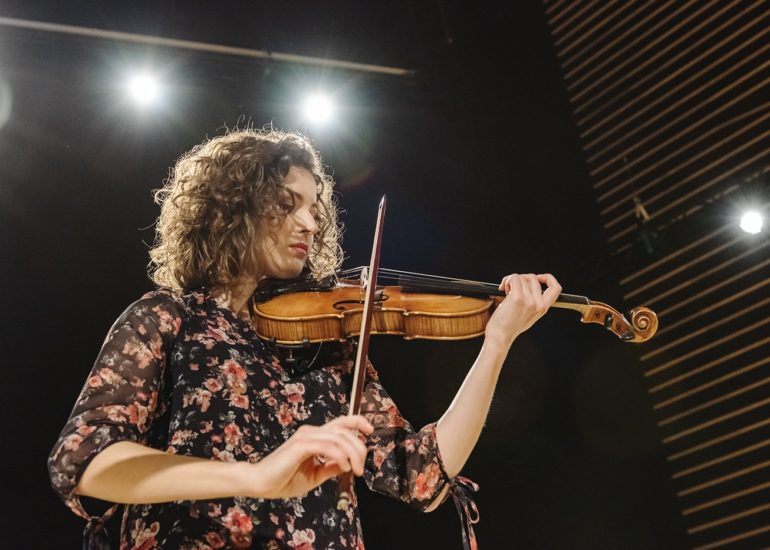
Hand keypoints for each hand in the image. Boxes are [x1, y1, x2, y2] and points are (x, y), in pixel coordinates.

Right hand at [247, 415, 373, 498]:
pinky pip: (327, 446)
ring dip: (352, 454)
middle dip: (359, 448)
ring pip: (339, 438)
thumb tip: (349, 464)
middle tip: (362, 468)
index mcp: (315, 436)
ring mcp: (305, 436)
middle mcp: (311, 432)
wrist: (261, 484)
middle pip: (344, 431)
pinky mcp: (300, 445)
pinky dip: (340, 456)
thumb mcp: (315, 475)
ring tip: (355, 470)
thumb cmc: (284, 479)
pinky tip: (343, 467)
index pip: (340, 422)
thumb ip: (331, 467)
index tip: (371, 431)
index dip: (358, 422)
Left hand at [485, 273, 561, 349]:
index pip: (556, 288)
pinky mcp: (517, 299)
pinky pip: (514, 278)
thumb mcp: (529, 315)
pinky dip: (507, 280)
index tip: (538, 277)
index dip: (548, 278)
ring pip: (522, 277)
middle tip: (511, 288)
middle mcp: (539, 304)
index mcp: (543, 308)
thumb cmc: (509, 326)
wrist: (500, 336)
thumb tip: (528, 283)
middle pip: (533, 278)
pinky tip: (502, 288)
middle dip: (521, 279)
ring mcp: (529, 301)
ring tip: (506, 290)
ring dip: (511, 280)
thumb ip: (534, 302)